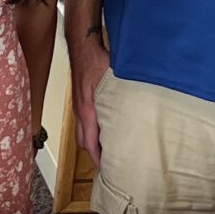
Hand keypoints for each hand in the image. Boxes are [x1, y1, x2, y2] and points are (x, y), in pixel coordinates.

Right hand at [69, 29, 110, 162]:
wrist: (82, 46)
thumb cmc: (95, 60)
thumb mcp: (111, 80)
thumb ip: (120, 97)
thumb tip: (135, 108)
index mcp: (87, 110)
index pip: (90, 141)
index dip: (97, 157)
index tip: (105, 168)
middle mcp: (81, 111)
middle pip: (83, 140)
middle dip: (93, 154)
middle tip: (106, 164)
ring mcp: (79, 105)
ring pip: (82, 131)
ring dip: (91, 143)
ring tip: (104, 150)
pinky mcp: (81, 100)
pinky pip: (83, 122)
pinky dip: (90, 131)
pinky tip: (101, 129)